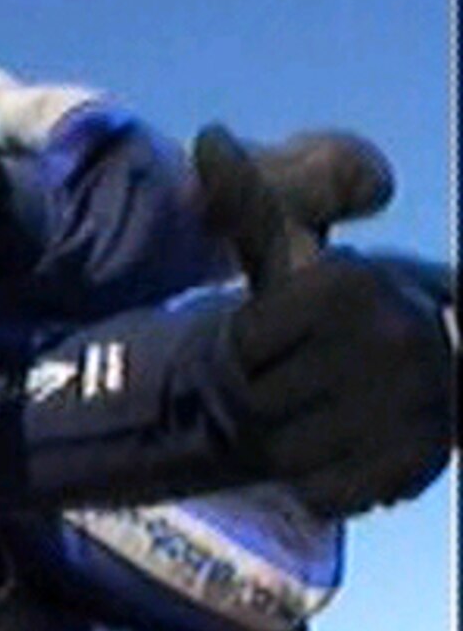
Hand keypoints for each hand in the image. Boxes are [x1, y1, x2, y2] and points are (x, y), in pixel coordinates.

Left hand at [198, 127, 454, 516]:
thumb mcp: (286, 255)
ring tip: (324, 414)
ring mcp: (419, 401)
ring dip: (289, 445)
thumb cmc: (325, 313)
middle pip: (259, 403)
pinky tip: (343, 453)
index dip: (249, 348)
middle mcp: (399, 334)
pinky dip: (318, 486)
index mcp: (352, 280)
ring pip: (287, 452)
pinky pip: (323, 493)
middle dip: (265, 401)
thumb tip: (209, 137)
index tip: (288, 335)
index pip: (243, 345)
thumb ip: (248, 201)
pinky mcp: (422, 465)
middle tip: (307, 381)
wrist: (395, 376)